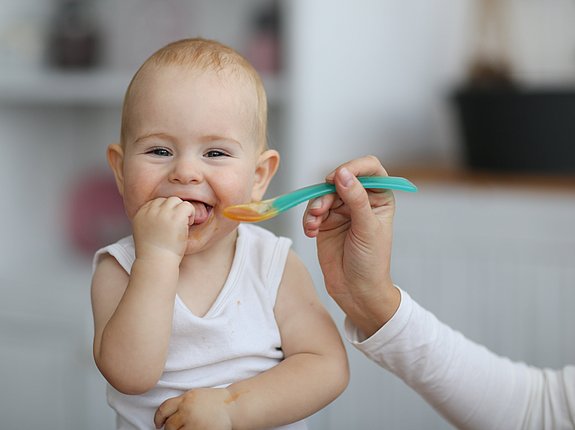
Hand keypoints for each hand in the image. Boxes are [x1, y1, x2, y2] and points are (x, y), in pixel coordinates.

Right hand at [132, 196, 193, 261]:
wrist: (156, 262)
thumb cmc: (153, 253)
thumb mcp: (145, 233)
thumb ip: (151, 220)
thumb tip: (164, 214)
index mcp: (140, 213)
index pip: (155, 202)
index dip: (165, 212)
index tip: (168, 226)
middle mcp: (150, 210)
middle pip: (166, 200)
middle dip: (174, 210)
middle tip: (177, 226)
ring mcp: (163, 212)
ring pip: (176, 200)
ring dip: (182, 211)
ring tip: (183, 226)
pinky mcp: (176, 216)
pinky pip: (187, 206)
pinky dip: (191, 214)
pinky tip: (188, 226)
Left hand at [154, 388, 233, 429]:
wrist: (233, 406)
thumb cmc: (214, 401)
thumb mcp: (196, 396)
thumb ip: (182, 402)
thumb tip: (165, 415)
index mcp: (186, 398)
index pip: (164, 409)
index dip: (158, 418)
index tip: (158, 424)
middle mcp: (188, 410)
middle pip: (170, 425)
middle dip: (170, 429)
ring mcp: (194, 422)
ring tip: (188, 428)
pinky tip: (193, 429)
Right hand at [302, 156, 399, 336]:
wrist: (355, 291)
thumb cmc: (371, 262)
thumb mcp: (367, 228)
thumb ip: (356, 199)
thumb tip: (342, 173)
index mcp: (380, 197)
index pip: (369, 168)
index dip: (354, 167)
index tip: (338, 176)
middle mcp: (360, 200)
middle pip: (340, 179)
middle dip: (328, 192)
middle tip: (322, 208)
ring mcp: (342, 210)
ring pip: (323, 194)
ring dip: (315, 206)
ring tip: (314, 223)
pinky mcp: (325, 222)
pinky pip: (312, 210)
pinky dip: (309, 219)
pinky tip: (311, 232)